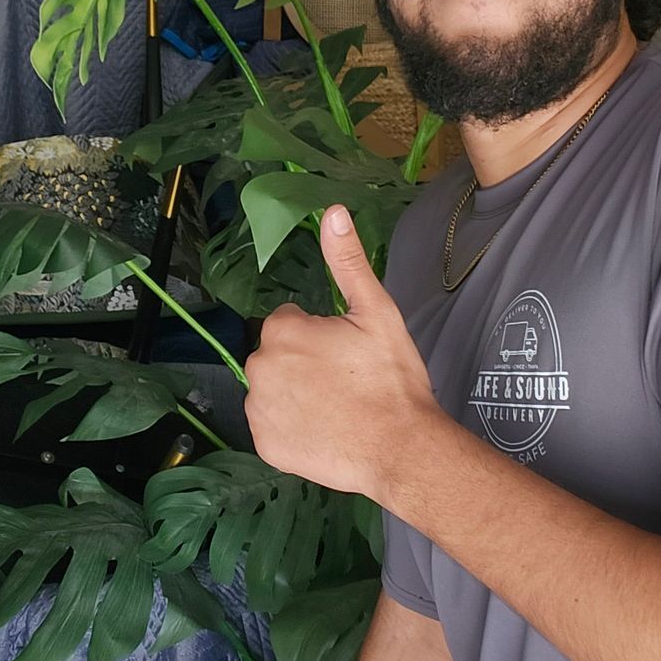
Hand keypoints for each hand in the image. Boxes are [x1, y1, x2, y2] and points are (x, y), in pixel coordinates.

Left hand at [243, 205, 446, 499]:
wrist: (401, 448)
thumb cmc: (391, 378)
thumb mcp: (376, 312)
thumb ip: (347, 262)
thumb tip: (332, 211)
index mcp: (282, 331)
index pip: (290, 322)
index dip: (320, 335)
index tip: (347, 352)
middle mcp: (258, 368)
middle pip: (278, 355)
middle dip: (303, 362)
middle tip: (344, 379)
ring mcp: (259, 411)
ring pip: (273, 390)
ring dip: (295, 394)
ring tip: (336, 407)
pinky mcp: (264, 446)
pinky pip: (272, 427)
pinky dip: (291, 428)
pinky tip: (324, 431)